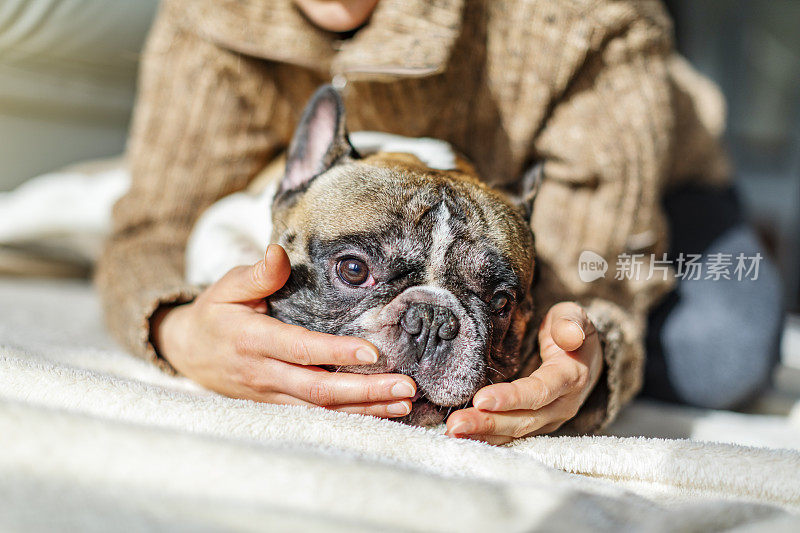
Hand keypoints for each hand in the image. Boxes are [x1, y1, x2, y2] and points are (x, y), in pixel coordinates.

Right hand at [152, 244, 415, 416]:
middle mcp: (263, 373)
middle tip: (406, 386)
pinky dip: (352, 416)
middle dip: (364, 390)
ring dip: (365, 408)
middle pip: (318, 389)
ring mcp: (271, 394)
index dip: (334, 352)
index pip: (298, 348)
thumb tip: (278, 253)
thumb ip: (256, 274)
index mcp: (252, 339)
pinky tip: (384, 411)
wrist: (188, 352)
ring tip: (405, 401)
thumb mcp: (227, 286)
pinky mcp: (279, 406)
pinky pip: (318, 415)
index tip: (372, 351)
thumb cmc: (216, 312)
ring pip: (322, 408)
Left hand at [444, 302, 602, 443]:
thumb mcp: (574, 317)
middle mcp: (561, 405)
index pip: (539, 391)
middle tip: (454, 425)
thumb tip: (571, 336)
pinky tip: (462, 438)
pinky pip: (510, 436)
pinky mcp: (534, 425)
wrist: (582, 356)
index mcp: (570, 377)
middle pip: (523, 420)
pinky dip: (486, 438)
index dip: (511, 398)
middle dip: (488, 423)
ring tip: (452, 433)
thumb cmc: (569, 331)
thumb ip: (571, 322)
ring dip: (482, 435)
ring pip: (514, 432)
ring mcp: (548, 420)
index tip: (480, 399)